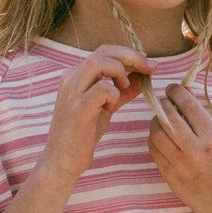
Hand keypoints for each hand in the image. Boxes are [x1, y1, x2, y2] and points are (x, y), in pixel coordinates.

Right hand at [40, 43, 150, 187]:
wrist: (61, 160)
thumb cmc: (82, 135)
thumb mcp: (104, 108)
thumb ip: (121, 91)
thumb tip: (143, 77)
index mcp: (75, 76)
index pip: (104, 52)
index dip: (129, 54)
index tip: (148, 65)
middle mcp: (71, 79)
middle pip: (103, 51)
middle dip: (131, 56)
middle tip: (149, 69)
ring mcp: (72, 93)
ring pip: (98, 62)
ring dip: (119, 71)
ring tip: (124, 88)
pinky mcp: (78, 109)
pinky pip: (102, 89)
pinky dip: (114, 94)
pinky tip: (111, 107)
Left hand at [148, 81, 211, 212]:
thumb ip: (202, 123)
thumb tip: (180, 100)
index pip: (190, 107)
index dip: (177, 93)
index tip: (173, 89)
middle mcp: (195, 151)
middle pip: (169, 118)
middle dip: (163, 104)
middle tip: (164, 102)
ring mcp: (180, 165)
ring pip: (156, 133)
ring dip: (155, 121)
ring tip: (162, 120)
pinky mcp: (169, 175)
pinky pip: (153, 149)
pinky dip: (153, 138)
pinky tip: (160, 136)